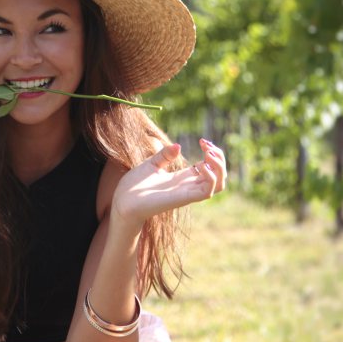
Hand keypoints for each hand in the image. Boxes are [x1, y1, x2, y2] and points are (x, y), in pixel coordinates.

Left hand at [111, 138, 226, 230]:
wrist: (122, 200)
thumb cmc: (134, 185)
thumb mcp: (151, 164)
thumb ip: (164, 155)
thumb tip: (178, 146)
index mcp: (183, 178)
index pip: (210, 168)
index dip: (213, 153)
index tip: (203, 141)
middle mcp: (188, 186)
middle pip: (220, 176)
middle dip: (220, 158)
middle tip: (207, 146)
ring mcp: (187, 193)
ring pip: (219, 185)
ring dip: (219, 167)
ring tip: (208, 154)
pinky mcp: (182, 199)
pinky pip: (207, 192)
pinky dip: (211, 178)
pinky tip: (201, 165)